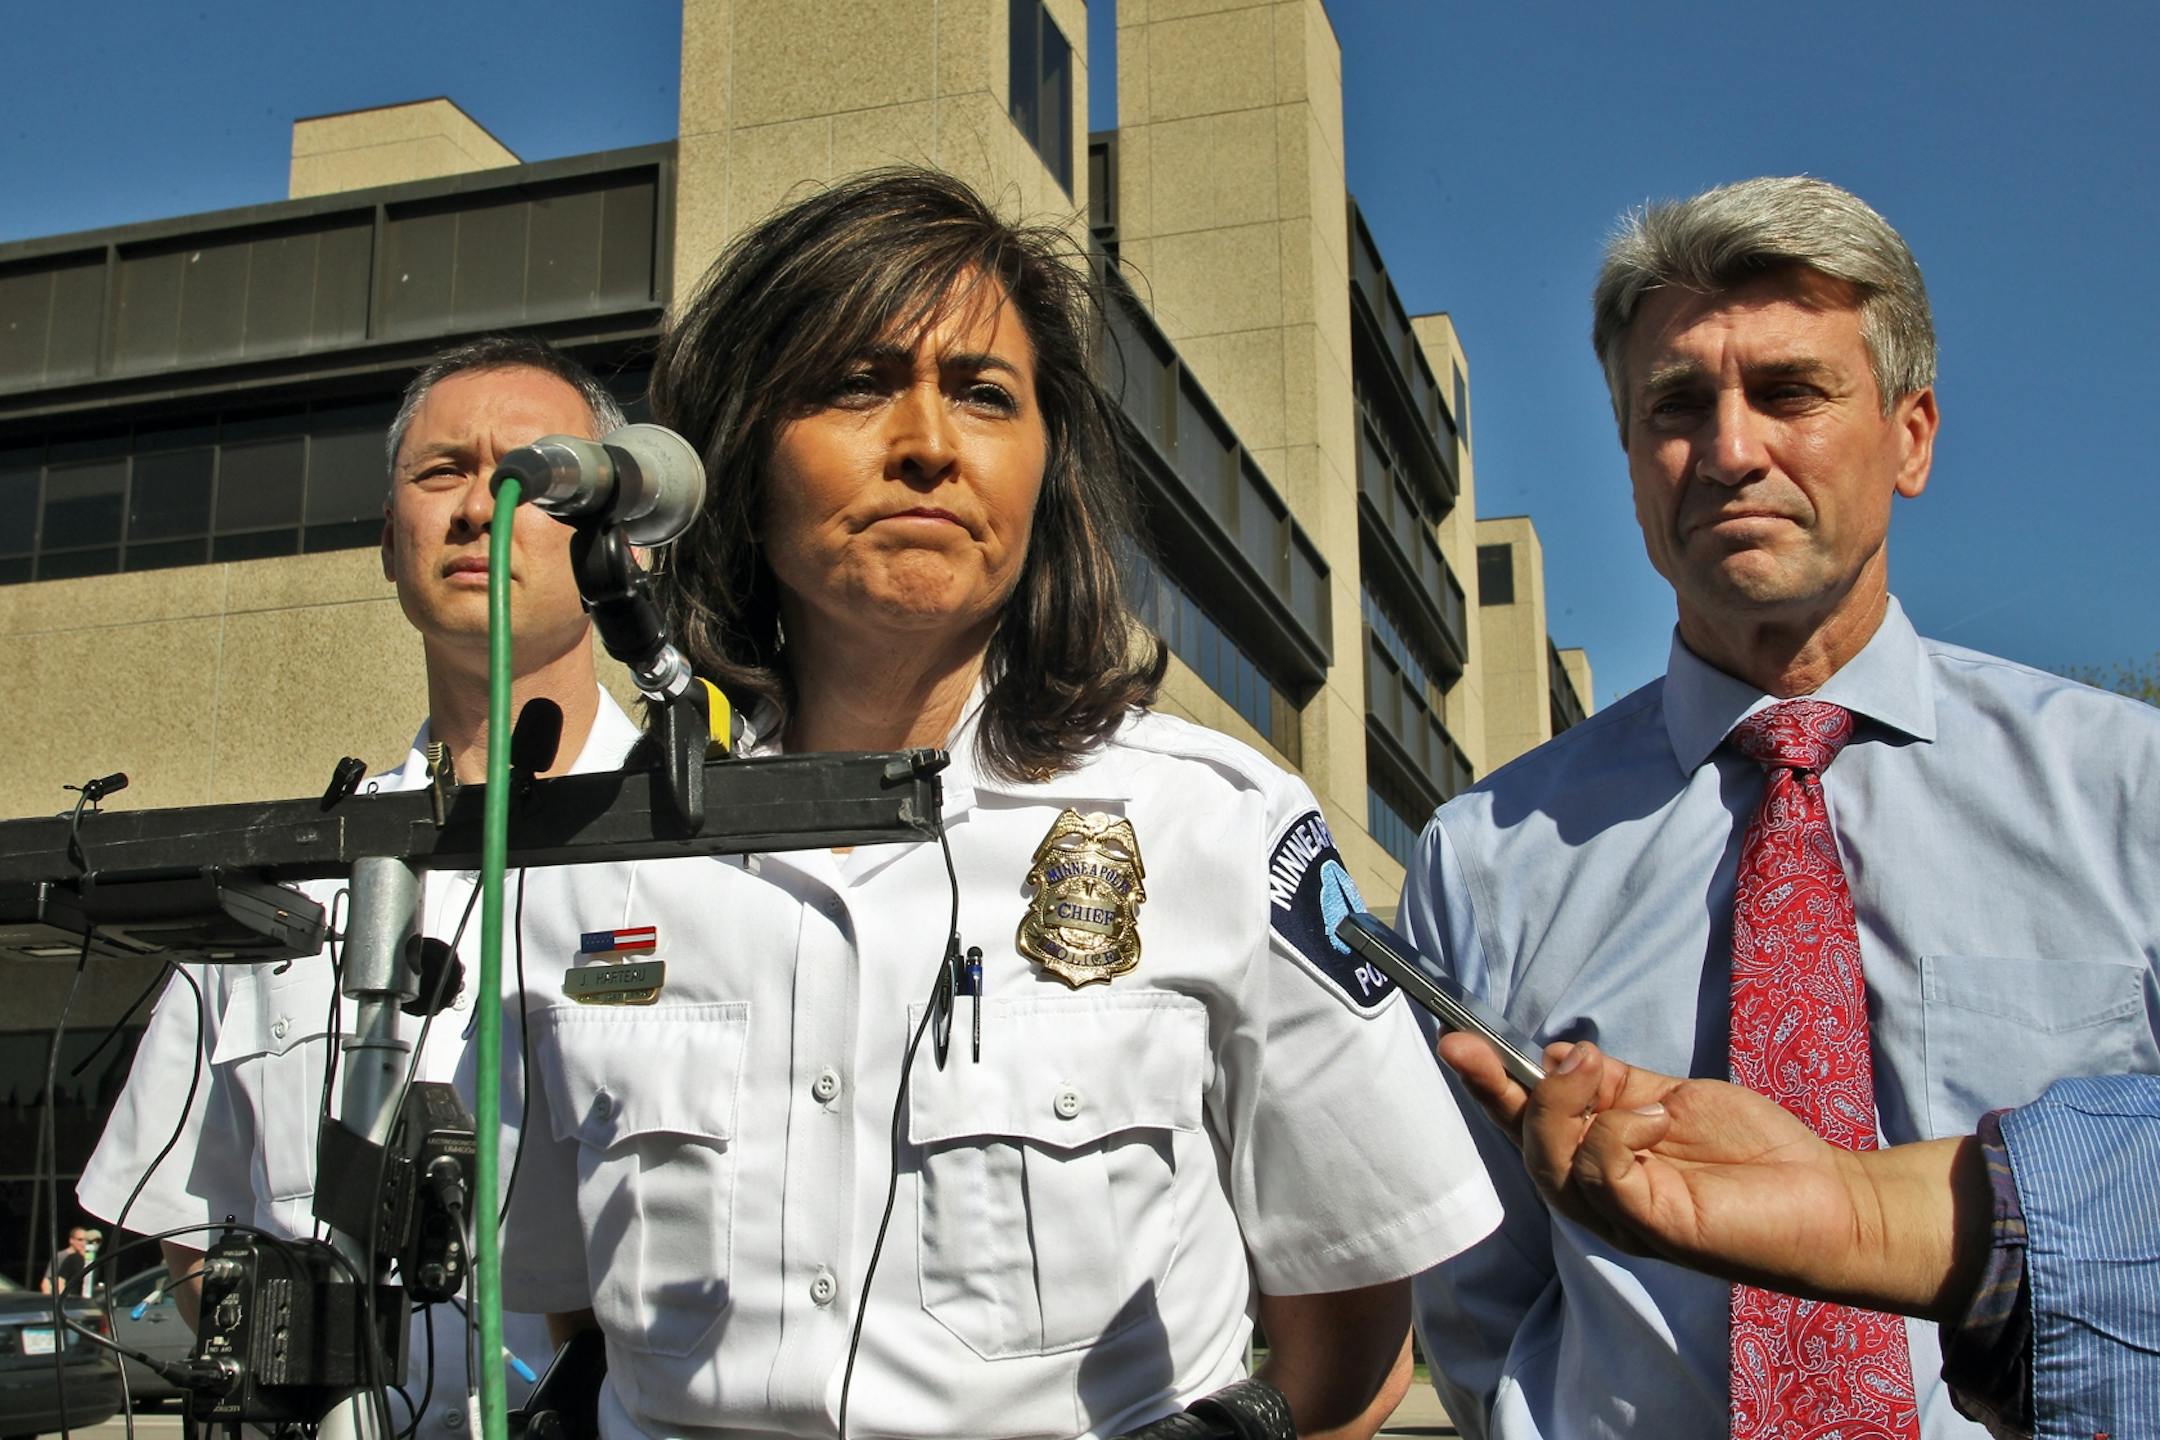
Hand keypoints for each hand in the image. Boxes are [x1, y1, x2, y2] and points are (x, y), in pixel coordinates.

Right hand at [1437, 1035, 1980, 1319]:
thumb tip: (1553, 1053)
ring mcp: (1618, 1214)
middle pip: (1525, 1140)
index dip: (1485, 1081)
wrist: (1826, 1195)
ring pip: (1552, 1159)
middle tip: (1563, 1053)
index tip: (1452, 1036)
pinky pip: (1602, 1172)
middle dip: (1514, 1088)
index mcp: (1592, 1159)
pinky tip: (1654, 1115)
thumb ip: (1610, 1081)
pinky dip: (1617, 1132)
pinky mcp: (1649, 1224)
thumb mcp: (1667, 1095)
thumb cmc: (1750, 1151)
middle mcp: (1594, 1193)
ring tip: (1599, 1069)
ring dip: (1569, 1104)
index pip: (1522, 1119)